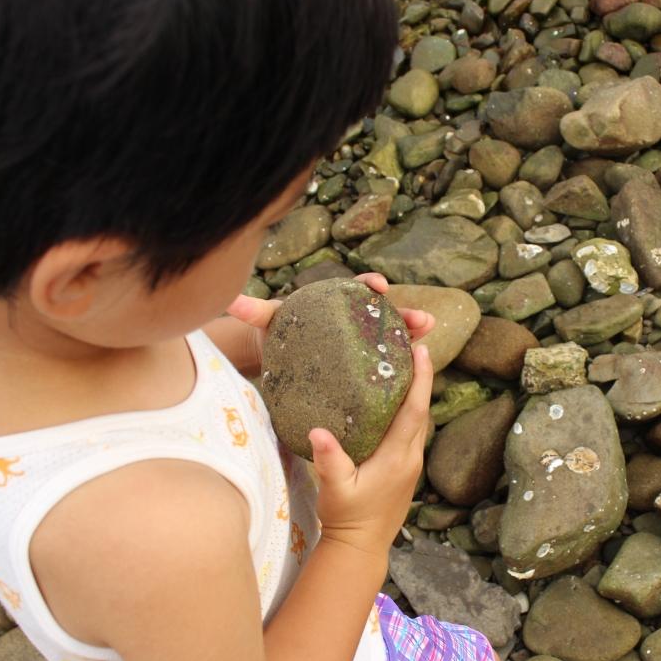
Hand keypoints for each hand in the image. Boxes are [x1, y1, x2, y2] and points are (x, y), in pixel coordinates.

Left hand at [223, 273, 434, 373]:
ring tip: (430, 337)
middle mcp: (355, 321)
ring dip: (414, 336)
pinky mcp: (366, 365)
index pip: (357, 289)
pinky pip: (389, 363)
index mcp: (336, 303)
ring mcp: (364, 343)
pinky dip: (405, 366)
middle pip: (385, 314)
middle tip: (424, 320)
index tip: (378, 286)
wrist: (279, 357)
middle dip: (407, 314)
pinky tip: (419, 375)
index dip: (370, 285)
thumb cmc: (278, 334)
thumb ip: (254, 311)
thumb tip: (231, 299)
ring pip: (394, 337)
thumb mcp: (268, 321)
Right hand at [310, 343, 433, 556]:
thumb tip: (317, 432)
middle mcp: (411, 457)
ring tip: (405, 364)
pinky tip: (394, 400)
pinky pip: (413, 431)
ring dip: (417, 393)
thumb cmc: (347, 519)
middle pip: (423, 409)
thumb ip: (328, 461)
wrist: (361, 548)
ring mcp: (411, 464)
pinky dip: (409, 410)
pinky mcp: (406, 468)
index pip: (415, 411)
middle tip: (413, 345)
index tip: (422, 350)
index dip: (421, 379)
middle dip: (422, 377)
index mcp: (397, 458)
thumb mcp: (334, 489)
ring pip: (420, 420)